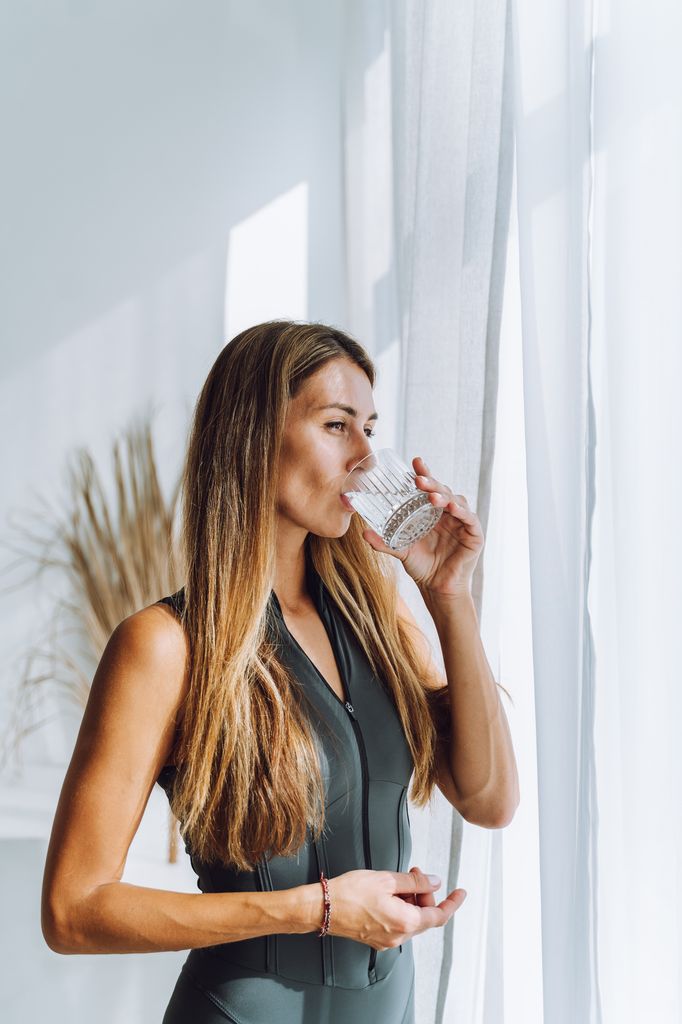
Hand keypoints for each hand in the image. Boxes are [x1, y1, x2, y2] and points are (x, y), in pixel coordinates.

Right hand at [324, 866, 466, 950]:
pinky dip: (400, 908)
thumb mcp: (386, 879)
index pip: (439, 915)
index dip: (452, 903)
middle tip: (415, 872)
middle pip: (424, 916)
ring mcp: (387, 940)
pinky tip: (390, 893)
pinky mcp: (376, 939)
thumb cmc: (350, 892)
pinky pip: (398, 923)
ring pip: (411, 919)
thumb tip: (435, 882)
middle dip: (425, 893)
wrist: (322, 908)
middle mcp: (399, 936)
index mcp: (405, 922)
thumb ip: (415, 882)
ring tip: (399, 880)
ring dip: (411, 900)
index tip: (461, 893)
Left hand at [361, 455, 484, 596]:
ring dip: (444, 496)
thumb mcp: (401, 551)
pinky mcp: (474, 534)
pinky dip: (462, 511)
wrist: (437, 588)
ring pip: (456, 501)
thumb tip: (363, 534)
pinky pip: (469, 518)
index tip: (415, 462)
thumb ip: (384, 543)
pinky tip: (452, 507)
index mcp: (432, 512)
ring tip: (432, 497)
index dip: (424, 474)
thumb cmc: (422, 566)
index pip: (429, 488)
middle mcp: (448, 513)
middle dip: (431, 483)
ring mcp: (462, 522)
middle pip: (442, 491)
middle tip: (418, 480)